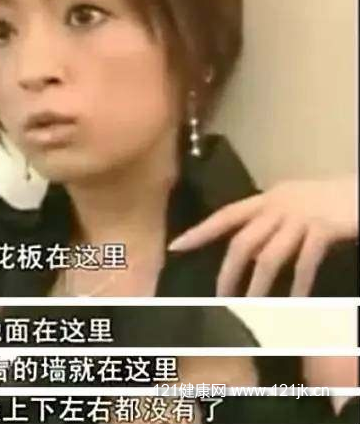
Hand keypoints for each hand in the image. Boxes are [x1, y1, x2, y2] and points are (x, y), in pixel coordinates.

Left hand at [168, 176, 357, 295]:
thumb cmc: (326, 197)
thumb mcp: (291, 201)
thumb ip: (268, 218)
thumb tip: (247, 245)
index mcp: (267, 198)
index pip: (226, 215)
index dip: (201, 231)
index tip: (177, 246)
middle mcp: (278, 205)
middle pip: (243, 241)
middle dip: (228, 271)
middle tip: (219, 296)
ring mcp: (300, 217)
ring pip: (269, 256)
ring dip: (258, 285)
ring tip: (249, 307)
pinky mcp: (323, 229)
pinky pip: (305, 262)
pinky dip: (298, 284)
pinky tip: (294, 301)